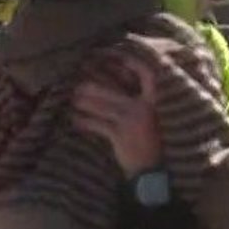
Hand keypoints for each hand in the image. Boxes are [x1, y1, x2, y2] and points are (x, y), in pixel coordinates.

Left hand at [72, 53, 160, 177]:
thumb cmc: (153, 145)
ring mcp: (131, 121)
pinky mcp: (120, 135)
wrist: (154, 173)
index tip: (111, 55)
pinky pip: (96, 124)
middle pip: (114, 89)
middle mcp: (144, 107)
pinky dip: (83, 121)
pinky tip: (74, 119)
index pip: (145, 73)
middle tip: (78, 79)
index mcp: (155, 101)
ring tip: (72, 97)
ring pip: (101, 105)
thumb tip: (116, 89)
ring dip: (84, 101)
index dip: (130, 62)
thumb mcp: (153, 120)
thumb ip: (140, 103)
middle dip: (94, 84)